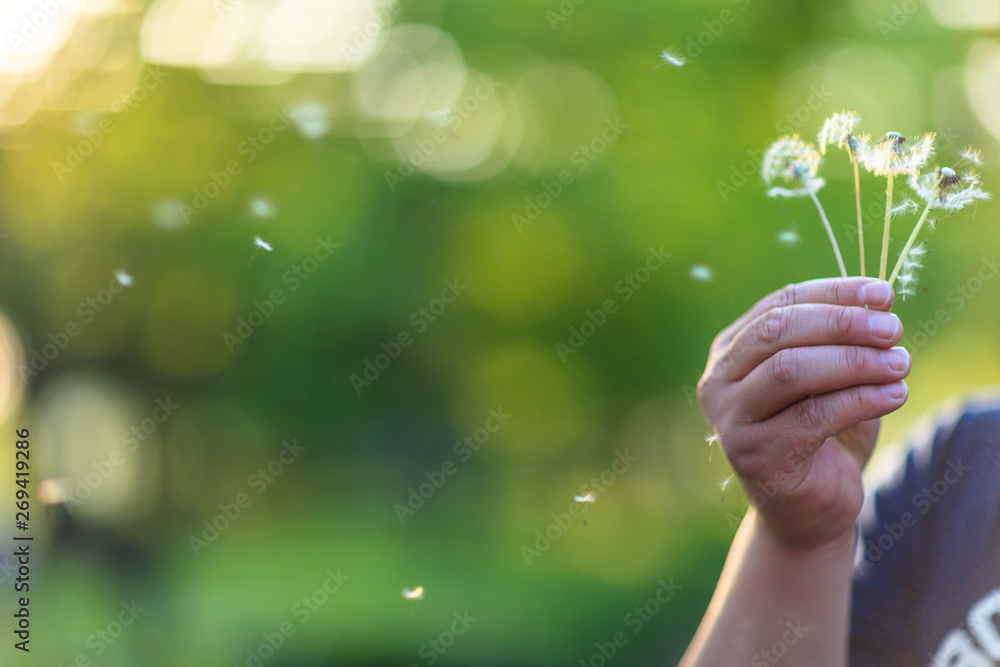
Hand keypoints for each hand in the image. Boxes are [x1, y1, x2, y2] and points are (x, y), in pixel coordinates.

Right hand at [697, 278, 909, 548]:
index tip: (883, 295)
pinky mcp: (754, 457)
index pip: (779, 305)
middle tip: (893, 331)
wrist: (811, 509)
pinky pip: (812, 416)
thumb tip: (876, 302)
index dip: (833, 294)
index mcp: (730, 351)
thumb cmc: (823, 434)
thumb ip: (839, 340)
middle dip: (842, 324)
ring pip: (790, 370)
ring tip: (900, 363)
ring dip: (854, 361)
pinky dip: (860, 400)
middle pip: (777, 332)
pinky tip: (895, 395)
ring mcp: (731, 420)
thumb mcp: (829, 377)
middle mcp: (719, 382)